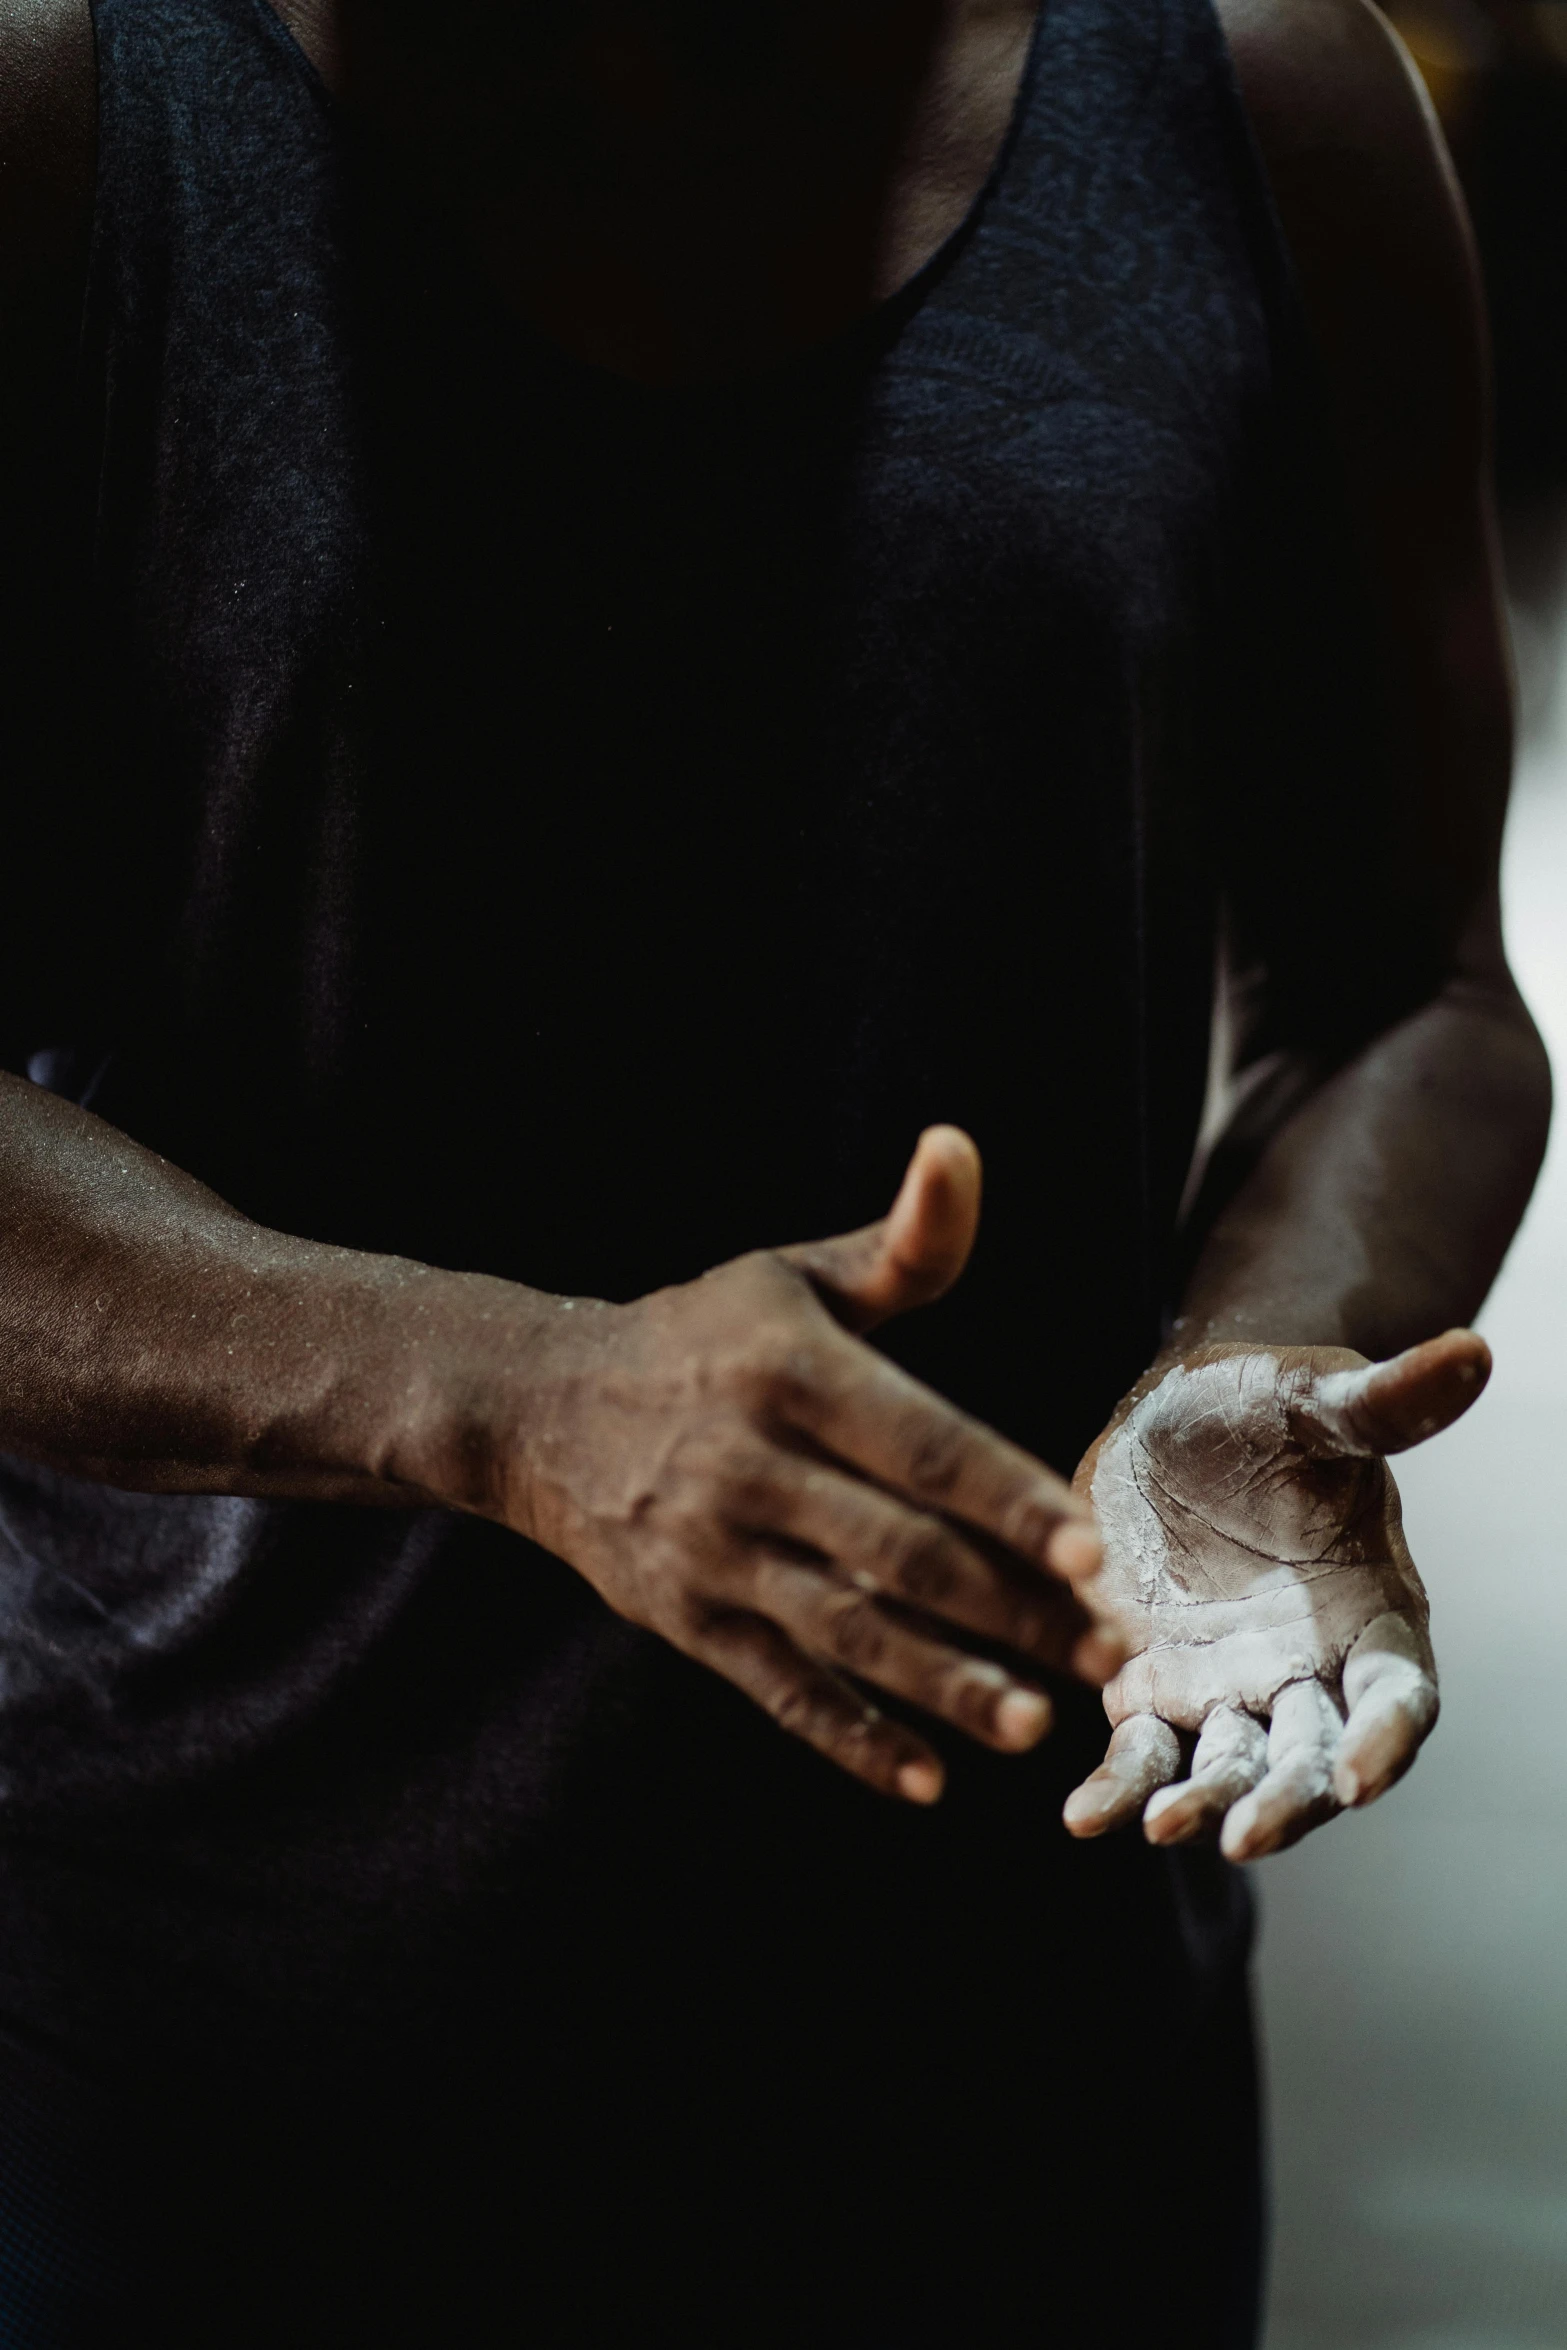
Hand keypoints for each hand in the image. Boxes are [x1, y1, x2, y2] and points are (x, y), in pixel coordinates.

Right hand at [496, 1129, 1115, 1802]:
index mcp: (787, 1372)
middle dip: (1008, 1609)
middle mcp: (746, 1465)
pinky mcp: (684, 1621)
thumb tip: (961, 1149)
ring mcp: (709, 1553)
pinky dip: (849, 1738)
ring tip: (1035, 1725)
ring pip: (844, 1631)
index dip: (1007, 1500)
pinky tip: (926, 1781)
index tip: (1094, 1554)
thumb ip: (901, 1245)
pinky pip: (777, 1691)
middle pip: (896, 1551)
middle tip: (1107, 1655)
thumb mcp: (790, 1278)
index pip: (917, 1444)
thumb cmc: (702, 1337)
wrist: (535, 1408)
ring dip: (943, 1684)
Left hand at [1060, 1332, 1489, 1859]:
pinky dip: (1119, 1785)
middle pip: (1312, 1759)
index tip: (1358, 1779)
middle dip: (1284, 1803)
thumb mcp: (1321, 1397)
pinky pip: (1142, 1749)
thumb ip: (1389, 1401)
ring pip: (1226, 1768)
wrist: (1180, 1414)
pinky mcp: (1156, 1683)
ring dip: (1197, 1803)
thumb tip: (1474, 1350)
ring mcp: (1233, 1685)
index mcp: (1374, 1611)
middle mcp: (1311, 1667)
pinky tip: (1083, 1814)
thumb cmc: (1271, 1403)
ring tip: (1158, 1826)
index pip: (1398, 1695)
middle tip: (1243, 1835)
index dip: (1384, 1741)